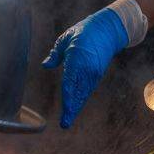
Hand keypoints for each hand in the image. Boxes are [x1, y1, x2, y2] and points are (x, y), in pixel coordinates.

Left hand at [41, 8, 129, 128]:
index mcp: (77, 59)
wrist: (108, 30)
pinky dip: (81, 99)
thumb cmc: (83, 32)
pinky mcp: (97, 74)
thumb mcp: (65, 39)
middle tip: (65, 124)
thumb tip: (45, 65)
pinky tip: (74, 107)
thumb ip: (56, 54)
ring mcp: (93, 72)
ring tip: (67, 119)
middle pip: (78, 92)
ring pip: (83, 93)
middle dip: (71, 108)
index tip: (65, 109)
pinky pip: (87, 89)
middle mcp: (86, 69)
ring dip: (76, 107)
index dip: (67, 98)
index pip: (70, 82)